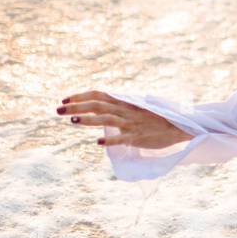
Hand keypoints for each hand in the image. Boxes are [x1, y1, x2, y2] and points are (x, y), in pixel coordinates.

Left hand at [56, 90, 191, 148]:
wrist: (178, 126)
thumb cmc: (155, 118)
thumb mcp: (135, 108)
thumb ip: (118, 108)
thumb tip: (98, 111)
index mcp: (124, 103)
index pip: (98, 95)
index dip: (80, 96)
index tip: (64, 99)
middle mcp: (125, 111)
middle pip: (97, 105)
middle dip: (76, 107)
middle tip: (57, 110)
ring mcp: (132, 124)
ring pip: (107, 119)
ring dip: (89, 120)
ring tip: (73, 121)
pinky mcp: (139, 137)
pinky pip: (123, 138)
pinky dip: (111, 140)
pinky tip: (99, 142)